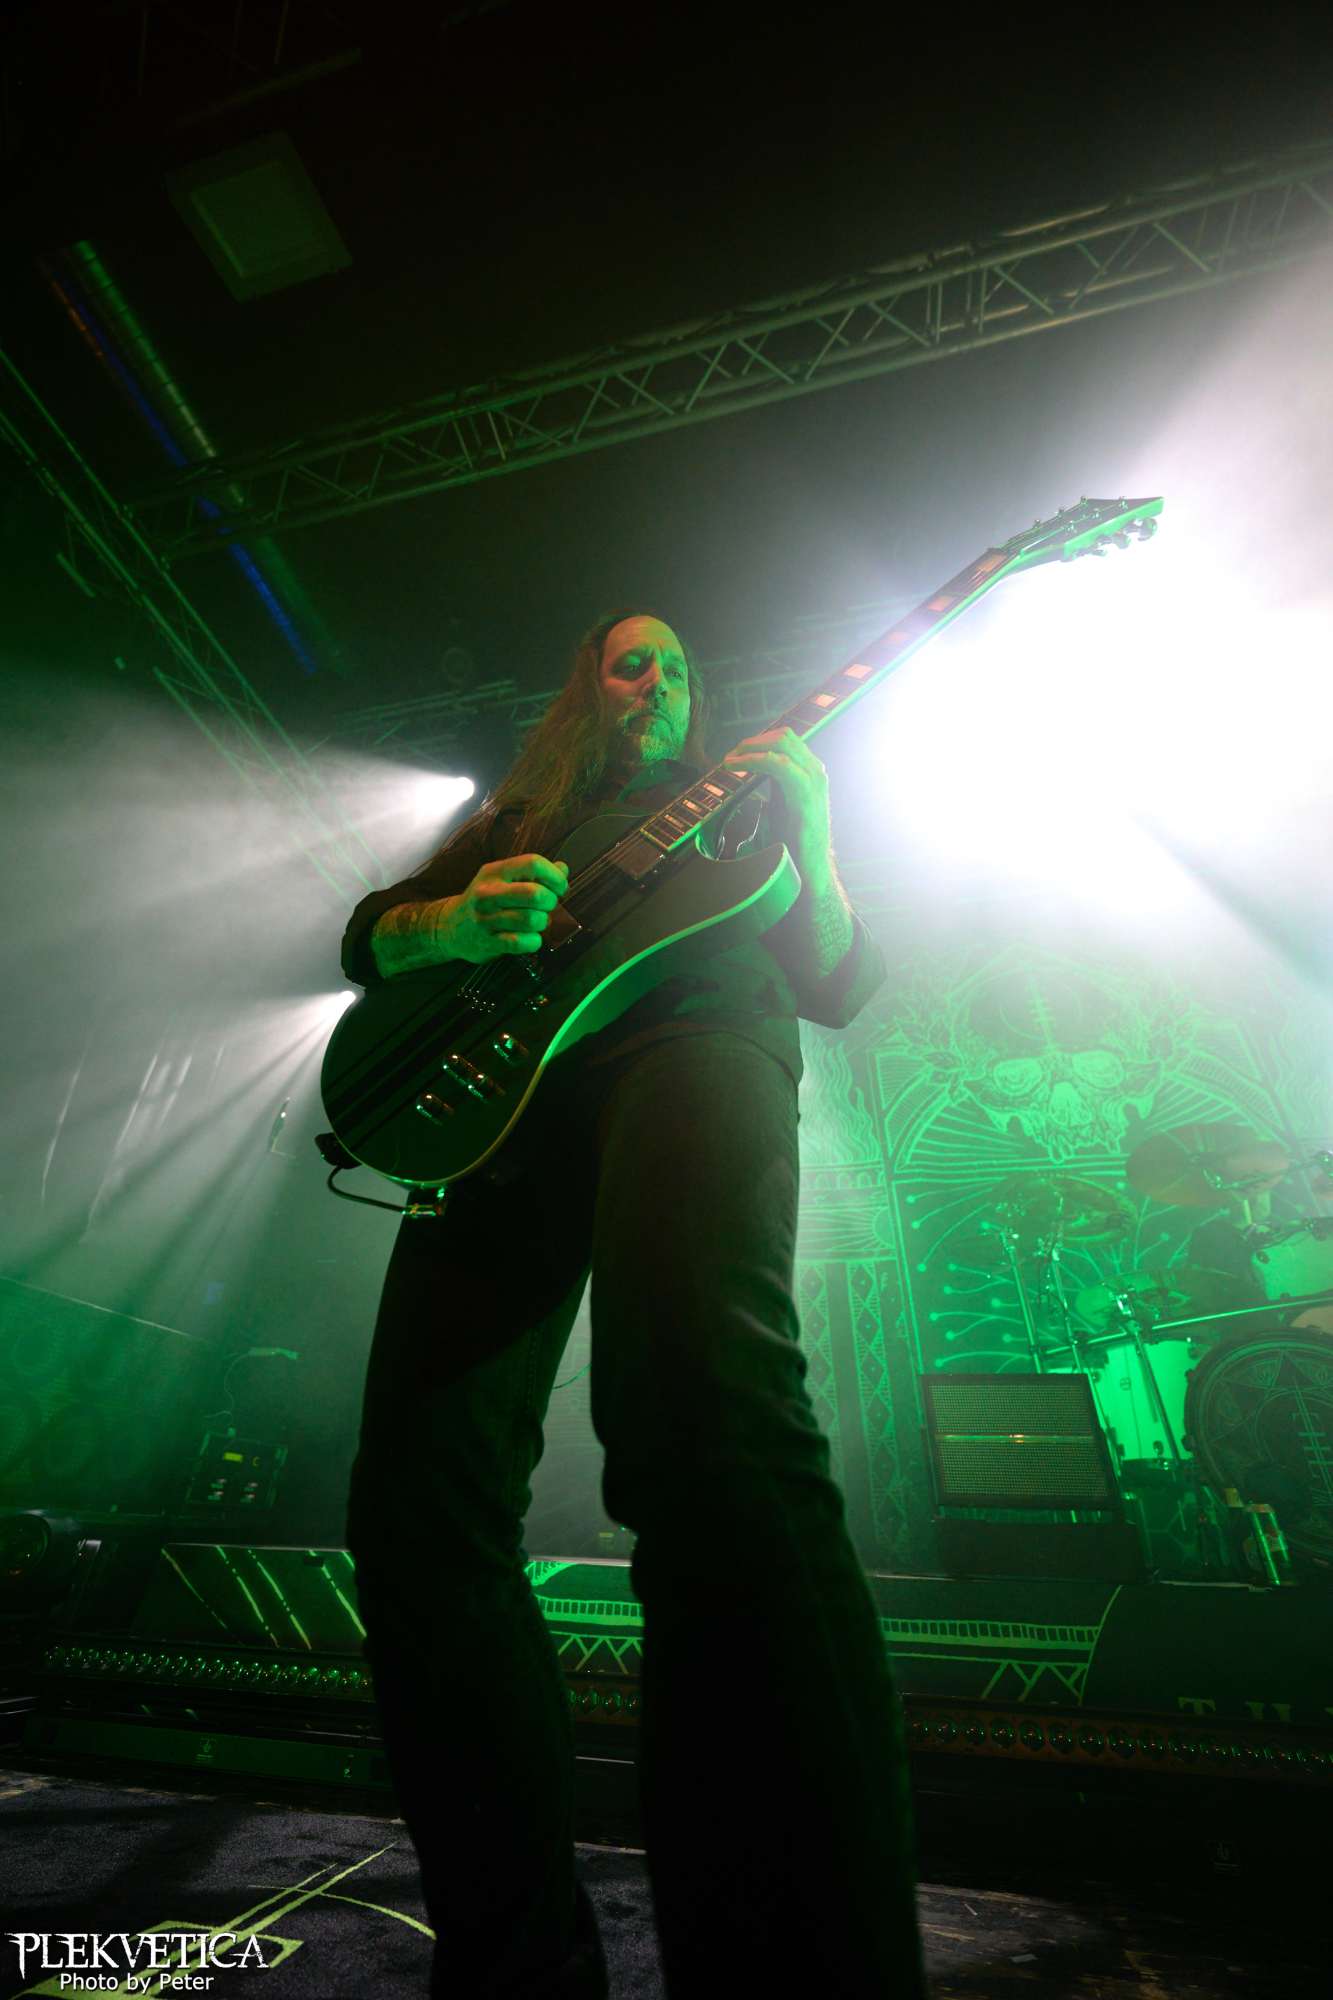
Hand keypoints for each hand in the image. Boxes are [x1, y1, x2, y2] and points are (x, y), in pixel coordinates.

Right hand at [433, 853, 568, 961]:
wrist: (449, 927)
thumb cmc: (485, 900)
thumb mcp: (502, 879)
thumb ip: (532, 874)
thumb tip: (563, 869)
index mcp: (495, 872)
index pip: (533, 863)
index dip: (554, 876)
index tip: (560, 887)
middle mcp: (488, 893)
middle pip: (535, 893)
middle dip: (550, 901)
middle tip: (547, 906)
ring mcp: (486, 919)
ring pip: (532, 920)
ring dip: (543, 922)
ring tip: (537, 922)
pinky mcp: (488, 943)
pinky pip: (522, 942)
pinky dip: (533, 941)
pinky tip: (530, 937)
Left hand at [722, 729, 832, 871]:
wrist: (811, 865)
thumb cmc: (794, 837)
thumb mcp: (781, 802)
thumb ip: (772, 783)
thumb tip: (747, 770)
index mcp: (810, 770)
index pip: (785, 739)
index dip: (758, 740)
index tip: (736, 753)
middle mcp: (815, 770)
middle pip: (784, 735)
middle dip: (752, 742)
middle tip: (730, 756)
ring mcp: (814, 779)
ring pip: (782, 743)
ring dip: (750, 748)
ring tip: (730, 761)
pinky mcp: (806, 793)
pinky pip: (779, 764)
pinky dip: (754, 761)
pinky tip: (738, 767)